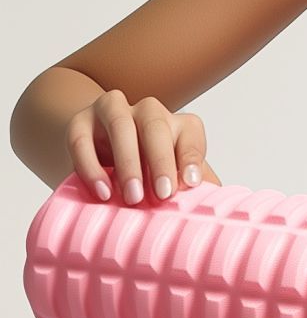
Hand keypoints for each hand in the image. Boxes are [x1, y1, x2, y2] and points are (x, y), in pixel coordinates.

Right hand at [65, 89, 222, 204]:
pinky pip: (82, 140)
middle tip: (162, 195)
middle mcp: (147, 111)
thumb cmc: (145, 169)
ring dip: (128, 162)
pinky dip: (91, 167)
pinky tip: (103, 192)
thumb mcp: (170, 175)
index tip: (191, 183)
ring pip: (121, 125)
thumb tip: (215, 206)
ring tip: (132, 197)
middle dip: (161, 160)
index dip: (191, 156)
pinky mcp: (79, 122)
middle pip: (156, 124)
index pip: (190, 130)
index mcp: (176, 122)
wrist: (97, 151)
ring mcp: (111, 112)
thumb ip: (192, 185)